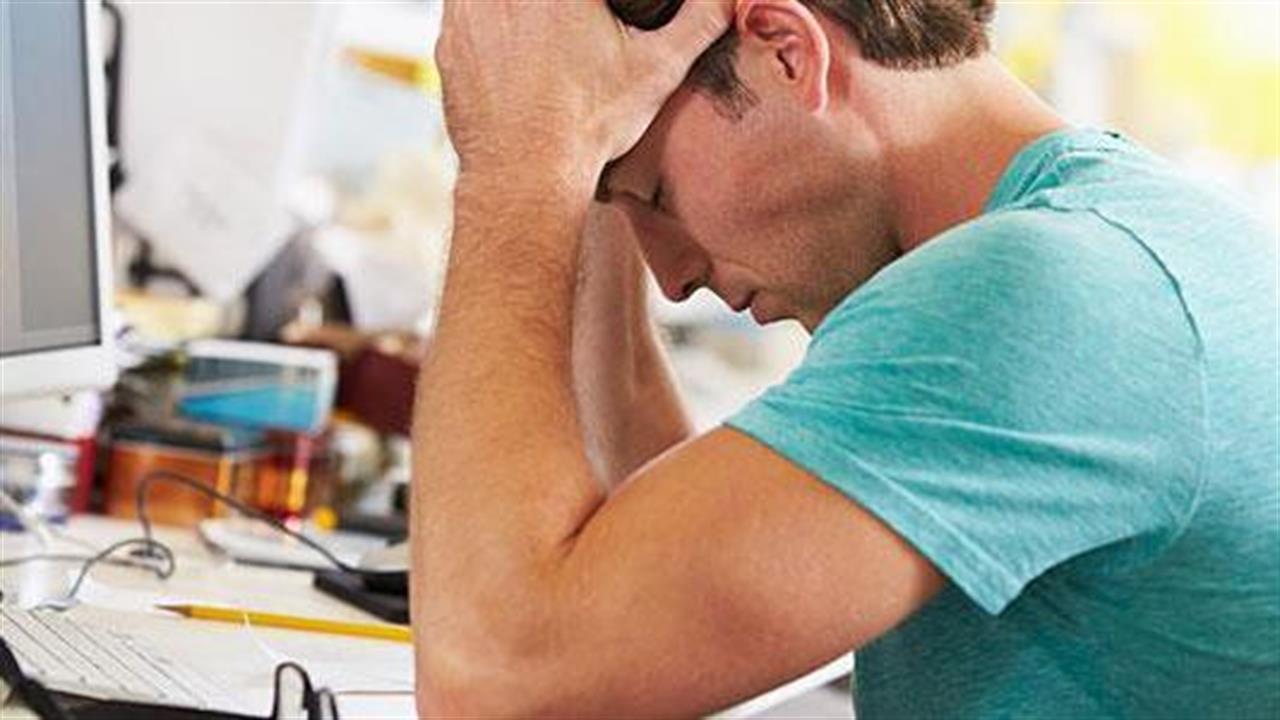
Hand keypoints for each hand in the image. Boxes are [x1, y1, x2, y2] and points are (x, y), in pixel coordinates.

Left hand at [435, 0, 731, 186]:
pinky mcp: (449, 43)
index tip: (598, 15)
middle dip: (558, 11)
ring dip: (520, 11)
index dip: (590, 7)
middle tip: (573, 29)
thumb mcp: (658, 69)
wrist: (525, 178)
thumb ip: (699, 20)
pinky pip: (467, 13)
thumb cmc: (587, 126)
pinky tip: (519, 52)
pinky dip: (491, 22)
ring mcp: (467, 12)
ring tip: (548, 40)